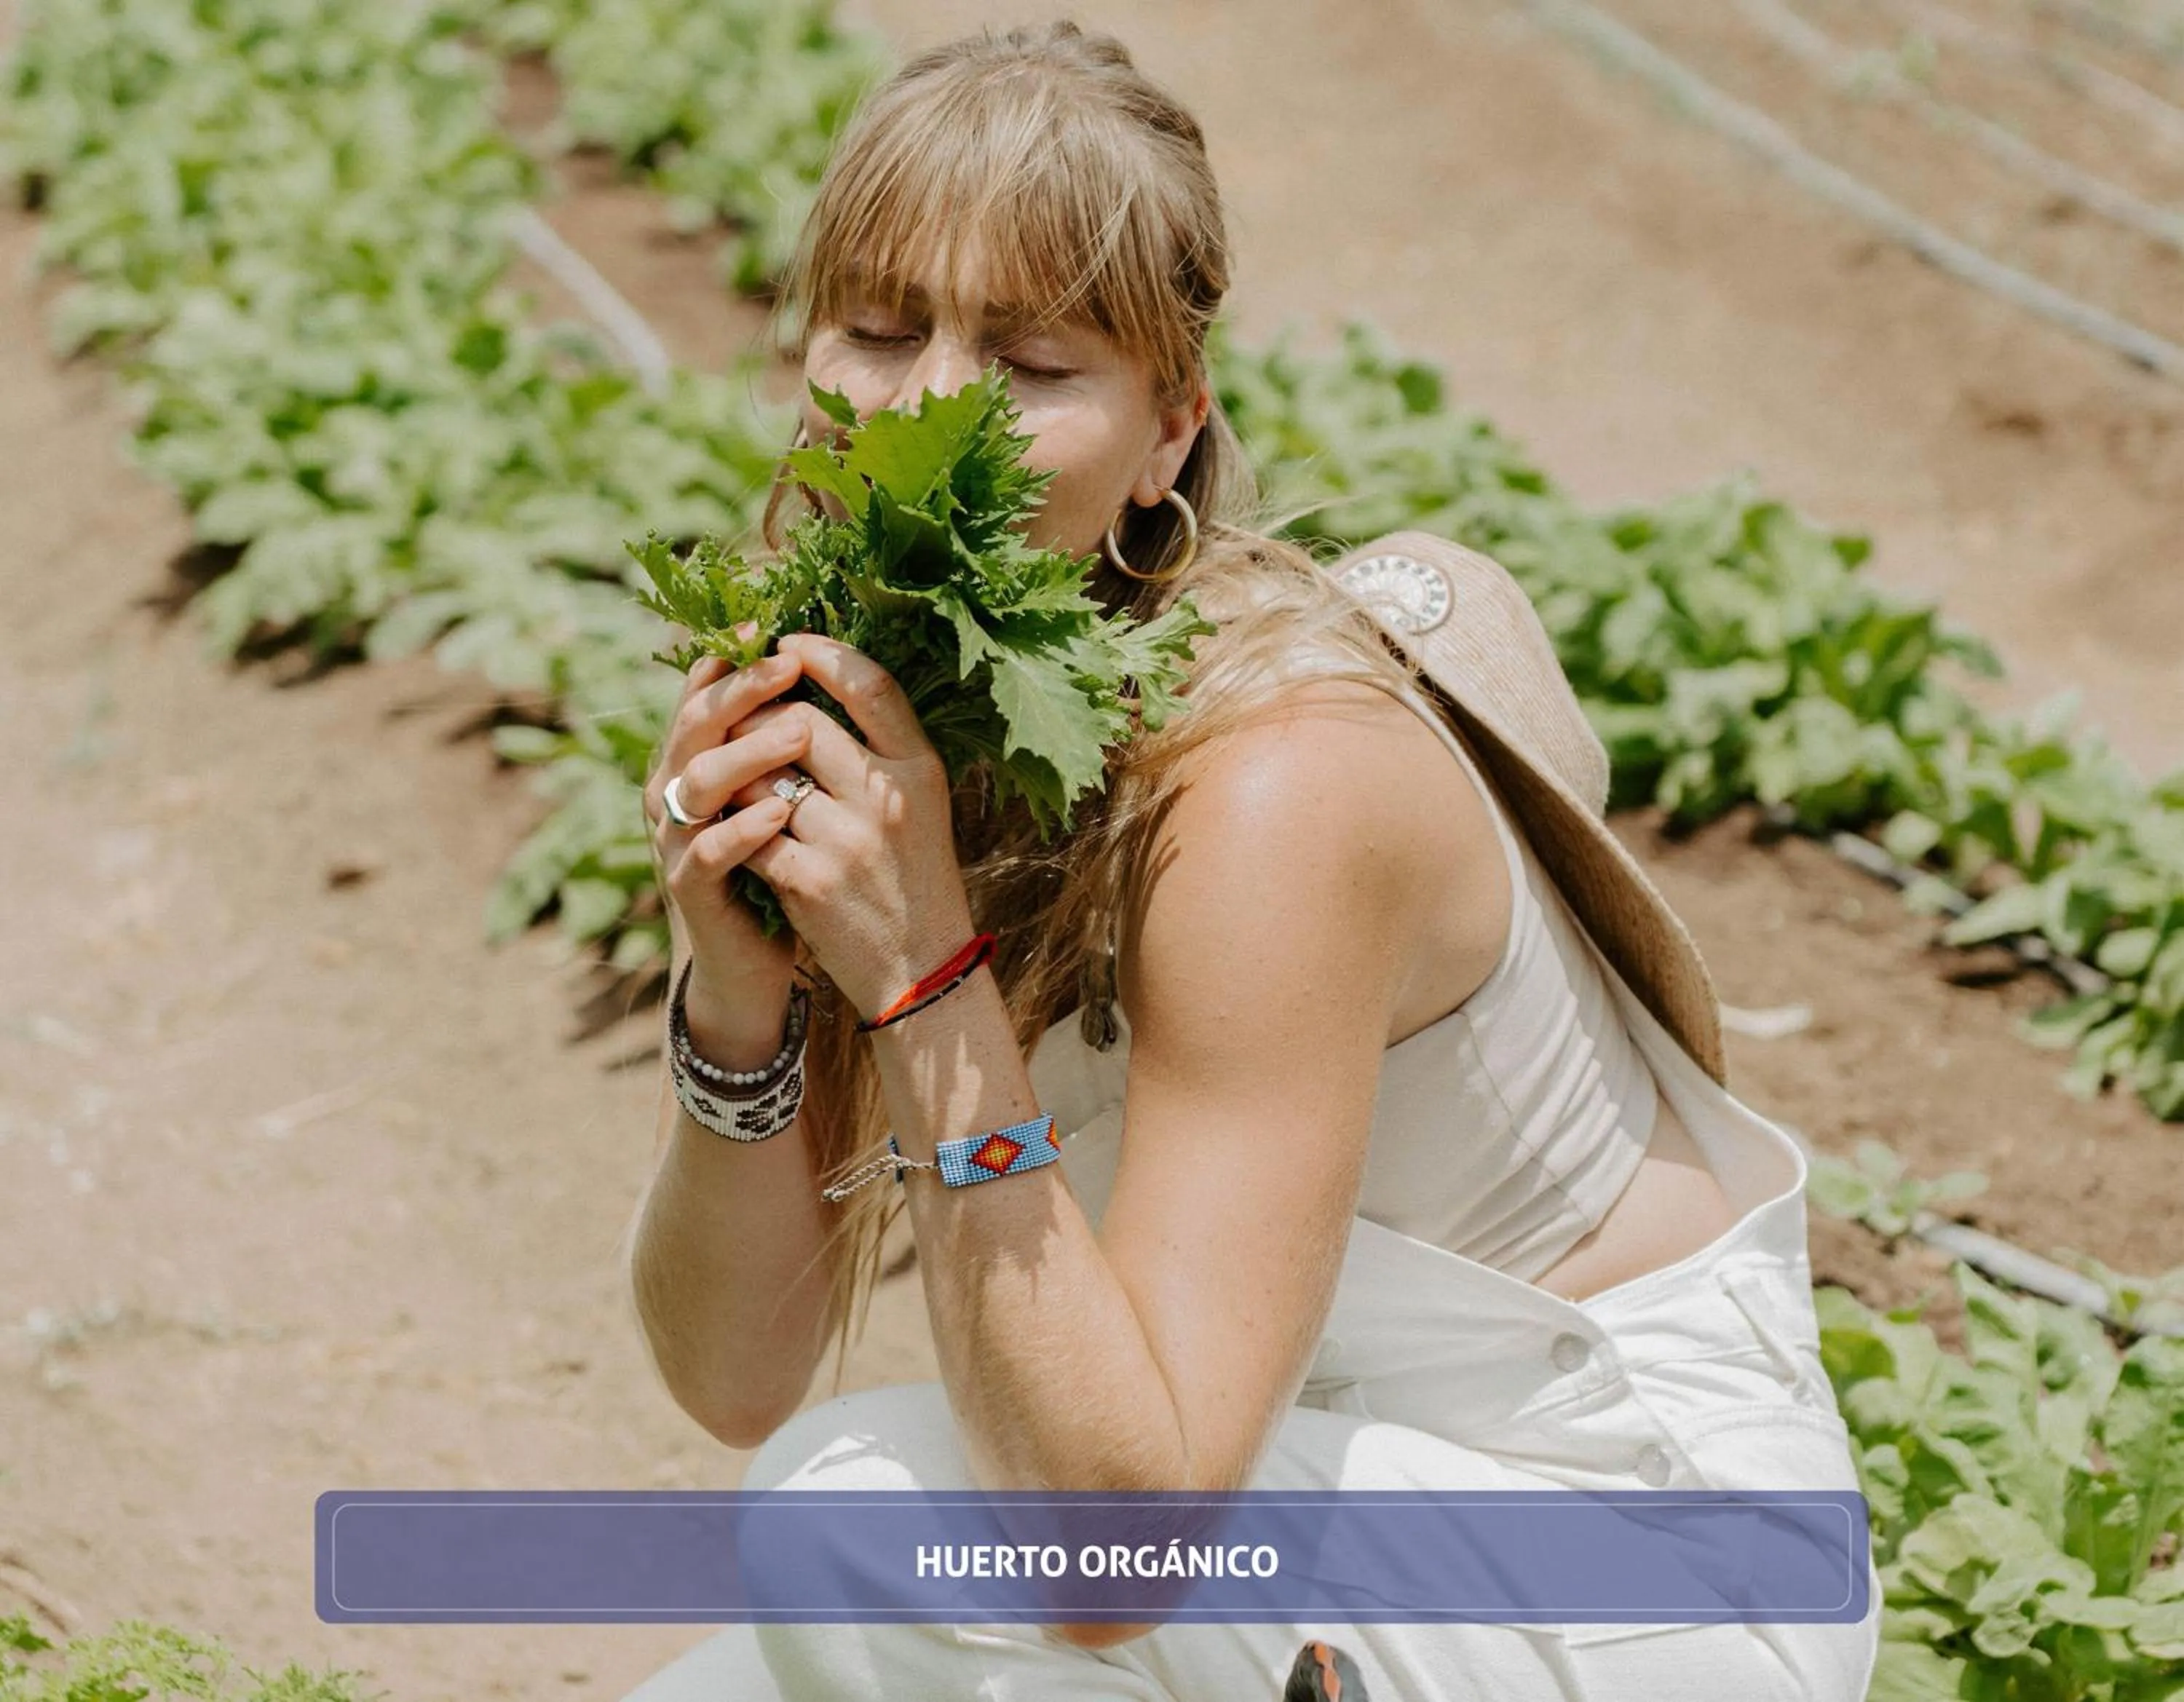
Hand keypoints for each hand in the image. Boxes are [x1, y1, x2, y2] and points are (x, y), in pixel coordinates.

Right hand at [644, 634, 810, 1052]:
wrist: (748, 960)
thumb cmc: (773, 864)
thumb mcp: (774, 793)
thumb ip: (777, 741)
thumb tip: (815, 668)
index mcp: (691, 759)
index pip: (701, 693)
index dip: (732, 660)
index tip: (772, 629)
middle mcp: (672, 791)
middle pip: (696, 725)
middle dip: (742, 690)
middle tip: (788, 666)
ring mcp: (675, 840)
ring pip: (696, 781)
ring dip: (750, 752)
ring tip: (801, 731)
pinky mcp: (689, 888)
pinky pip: (707, 851)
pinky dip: (741, 829)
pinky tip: (778, 813)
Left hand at [732, 633, 978, 1022]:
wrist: (921, 971)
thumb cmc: (916, 878)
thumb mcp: (922, 803)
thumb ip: (881, 748)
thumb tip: (814, 686)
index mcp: (921, 769)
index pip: (870, 685)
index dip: (823, 653)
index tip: (788, 644)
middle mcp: (887, 798)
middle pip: (802, 723)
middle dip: (760, 716)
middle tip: (743, 720)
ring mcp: (847, 840)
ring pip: (763, 775)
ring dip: (740, 772)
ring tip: (738, 779)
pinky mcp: (807, 881)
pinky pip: (747, 830)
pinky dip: (734, 826)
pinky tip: (734, 829)